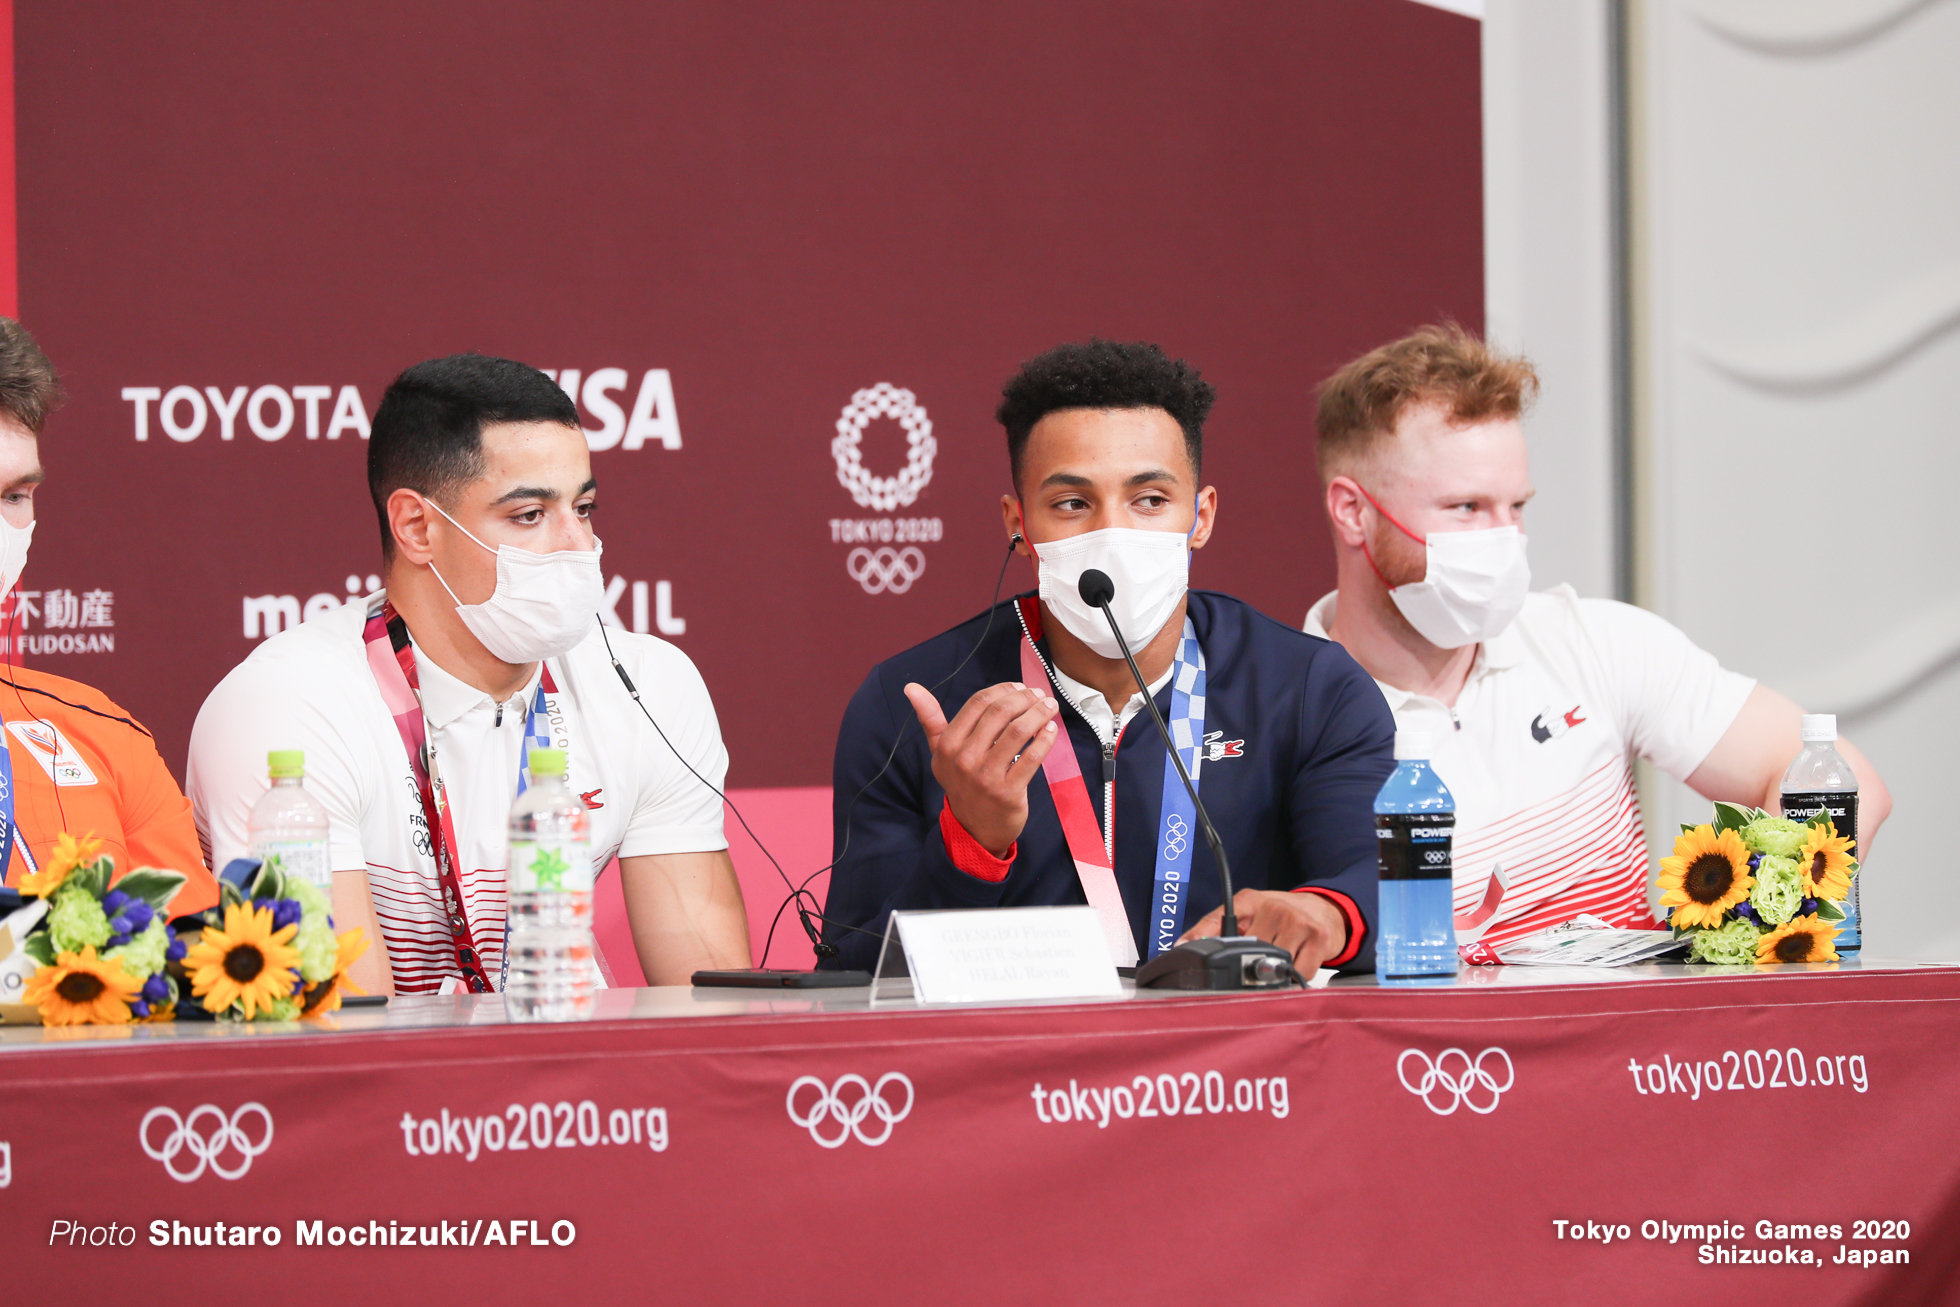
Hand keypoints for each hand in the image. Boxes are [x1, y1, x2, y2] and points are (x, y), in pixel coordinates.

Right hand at [905, 681, 1061, 857]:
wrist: (974, 828)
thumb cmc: (961, 782)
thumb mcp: (941, 752)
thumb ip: (930, 719)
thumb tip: (911, 687)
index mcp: (948, 744)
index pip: (979, 703)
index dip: (1003, 689)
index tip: (1019, 687)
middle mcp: (964, 758)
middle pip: (1000, 713)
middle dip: (1025, 698)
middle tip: (1039, 695)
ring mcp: (986, 776)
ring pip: (1018, 732)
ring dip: (1039, 713)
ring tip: (1050, 707)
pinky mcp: (1008, 791)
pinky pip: (1031, 757)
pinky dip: (1045, 739)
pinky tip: (1051, 729)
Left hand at [1180, 889, 1347, 973]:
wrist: (1326, 911)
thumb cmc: (1282, 915)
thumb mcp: (1249, 913)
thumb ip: (1216, 927)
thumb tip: (1182, 946)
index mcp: (1250, 901)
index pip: (1217, 919)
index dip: (1198, 936)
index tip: (1181, 950)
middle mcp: (1274, 907)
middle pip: (1246, 952)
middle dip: (1246, 966)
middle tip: (1253, 965)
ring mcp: (1298, 922)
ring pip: (1272, 966)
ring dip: (1272, 974)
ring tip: (1276, 962)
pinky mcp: (1318, 939)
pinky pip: (1298, 974)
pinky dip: (1294, 978)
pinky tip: (1295, 964)